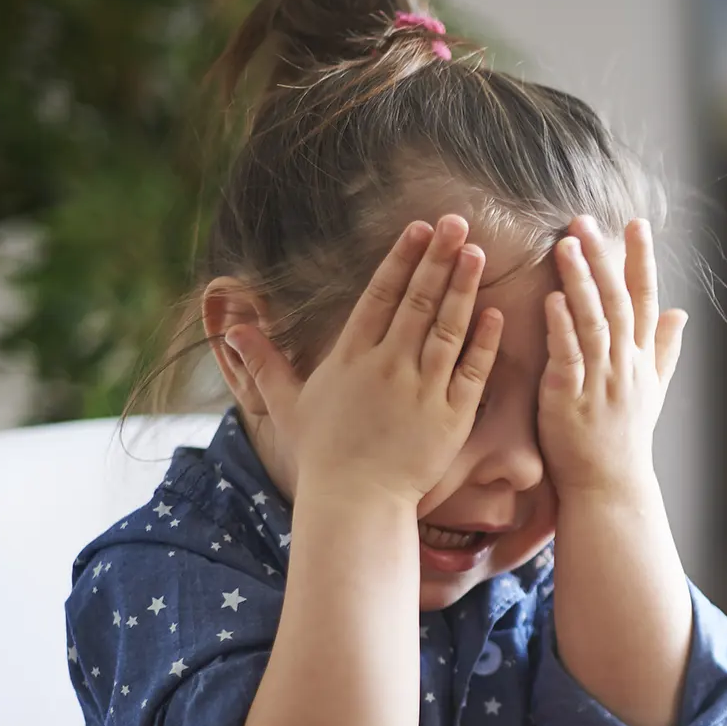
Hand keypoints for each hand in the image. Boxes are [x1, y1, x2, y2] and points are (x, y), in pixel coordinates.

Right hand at [224, 215, 502, 506]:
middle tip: (458, 223)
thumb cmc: (323, 455)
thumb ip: (265, 363)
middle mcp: (388, 366)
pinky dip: (485, 341)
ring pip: (448, 328)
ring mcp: (422, 389)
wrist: (355, 502)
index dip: (401, 259)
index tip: (419, 228)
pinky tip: (495, 312)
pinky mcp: (451, 415)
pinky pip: (472, 370)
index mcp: (351, 357)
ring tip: (478, 253)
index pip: (380, 296)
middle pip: (418, 301)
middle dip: (438, 258)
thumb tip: (231, 329)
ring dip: (463, 288)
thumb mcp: (287, 404)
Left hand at [539, 216, 685, 497]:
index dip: (641, 260)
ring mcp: (600, 381)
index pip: (646, 300)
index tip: (636, 224)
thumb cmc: (625, 440)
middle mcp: (625, 365)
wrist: (610, 488)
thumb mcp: (653, 392)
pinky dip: (561, 327)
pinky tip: (551, 299)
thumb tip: (683, 313)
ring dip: (580, 282)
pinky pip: (568, 357)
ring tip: (565, 245)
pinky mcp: (570, 399)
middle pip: (618, 302)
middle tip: (585, 221)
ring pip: (593, 322)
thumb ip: (664, 350)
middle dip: (604, 259)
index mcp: (642, 359)